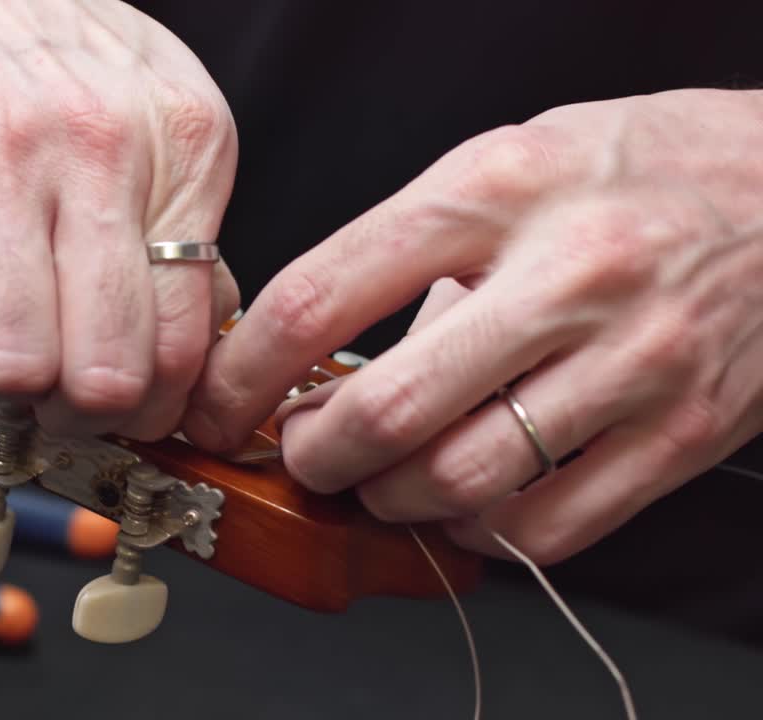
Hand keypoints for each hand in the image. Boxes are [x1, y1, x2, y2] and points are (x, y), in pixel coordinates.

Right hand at [0, 0, 239, 439]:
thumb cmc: (36, 41)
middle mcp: (99, 151)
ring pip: (18, 366)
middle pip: (110, 370)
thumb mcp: (149, 104)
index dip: (157, 407)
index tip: (130, 415)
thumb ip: (177, 215)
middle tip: (59, 399)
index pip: (189, 337)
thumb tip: (196, 331)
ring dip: (2, 386)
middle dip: (82, 414)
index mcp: (182, 141)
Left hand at [184, 88, 762, 562]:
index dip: (244, 370)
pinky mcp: (684, 429)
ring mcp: (634, 358)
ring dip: (392, 500)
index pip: (323, 295)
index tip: (217, 402)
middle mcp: (564, 274)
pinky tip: (469, 503)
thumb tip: (333, 356)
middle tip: (304, 452)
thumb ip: (416, 249)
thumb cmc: (640, 165)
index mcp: (494, 191)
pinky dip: (484, 533)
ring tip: (382, 479)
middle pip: (388, 411)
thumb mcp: (511, 161)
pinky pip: (553, 525)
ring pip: (463, 481)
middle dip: (314, 455)